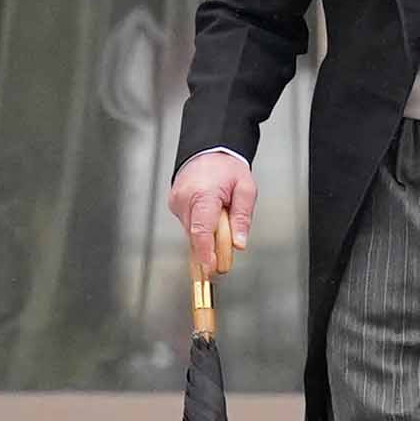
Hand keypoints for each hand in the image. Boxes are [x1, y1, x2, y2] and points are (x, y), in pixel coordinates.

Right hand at [167, 150, 255, 282]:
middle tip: (230, 243)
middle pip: (197, 236)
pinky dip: (201, 226)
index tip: (210, 270)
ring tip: (221, 214)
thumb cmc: (227, 167)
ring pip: (193, 232)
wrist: (207, 150)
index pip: (201, 230)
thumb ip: (242, 217)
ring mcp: (176, 203)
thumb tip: (239, 244)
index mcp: (202, 195)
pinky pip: (189, 225)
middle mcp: (184, 200)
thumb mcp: (245, 188)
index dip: (205, 253)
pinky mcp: (174, 205)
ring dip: (208, 234)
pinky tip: (210, 213)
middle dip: (213, 247)